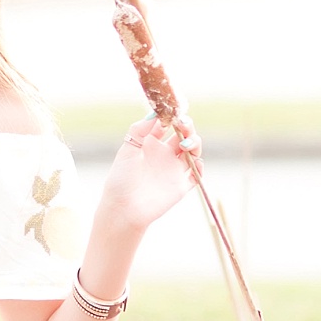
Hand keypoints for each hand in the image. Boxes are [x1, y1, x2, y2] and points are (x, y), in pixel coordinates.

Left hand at [96, 112, 202, 231]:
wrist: (124, 208)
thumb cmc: (121, 180)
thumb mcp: (127, 150)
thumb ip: (139, 131)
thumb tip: (155, 113)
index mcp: (149, 144)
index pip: (165, 125)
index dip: (171, 116)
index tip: (172, 111)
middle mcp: (163, 155)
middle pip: (182, 135)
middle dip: (187, 127)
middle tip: (183, 124)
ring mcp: (173, 169)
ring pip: (192, 151)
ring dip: (194, 142)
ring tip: (185, 143)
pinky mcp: (181, 185)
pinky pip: (197, 174)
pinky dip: (199, 167)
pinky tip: (193, 162)